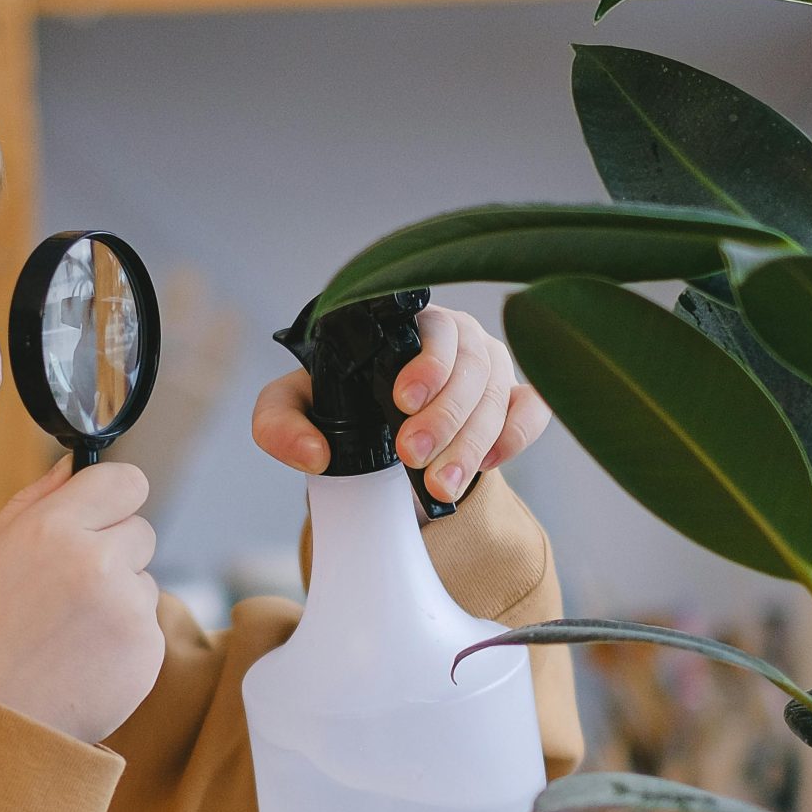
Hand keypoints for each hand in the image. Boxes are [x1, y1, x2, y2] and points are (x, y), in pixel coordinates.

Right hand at [0, 459, 163, 743]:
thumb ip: (34, 503)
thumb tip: (73, 468)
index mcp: (53, 529)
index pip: (125, 480)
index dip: (114, 496)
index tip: (102, 513)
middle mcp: (98, 561)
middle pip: (140, 529)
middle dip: (114, 549)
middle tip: (69, 588)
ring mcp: (128, 608)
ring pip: (144, 580)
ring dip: (119, 596)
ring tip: (69, 632)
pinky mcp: (148, 650)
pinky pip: (147, 625)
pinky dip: (123, 639)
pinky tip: (83, 659)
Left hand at [252, 307, 552, 502]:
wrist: (377, 436)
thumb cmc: (340, 406)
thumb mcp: (295, 408)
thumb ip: (279, 422)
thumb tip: (312, 454)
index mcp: (409, 325)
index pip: (434, 329)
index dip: (428, 363)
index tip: (402, 401)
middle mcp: (457, 339)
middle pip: (470, 368)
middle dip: (444, 417)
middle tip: (411, 455)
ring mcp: (490, 369)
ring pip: (497, 396)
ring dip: (471, 443)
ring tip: (440, 485)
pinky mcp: (514, 401)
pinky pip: (533, 410)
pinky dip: (516, 435)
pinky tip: (488, 464)